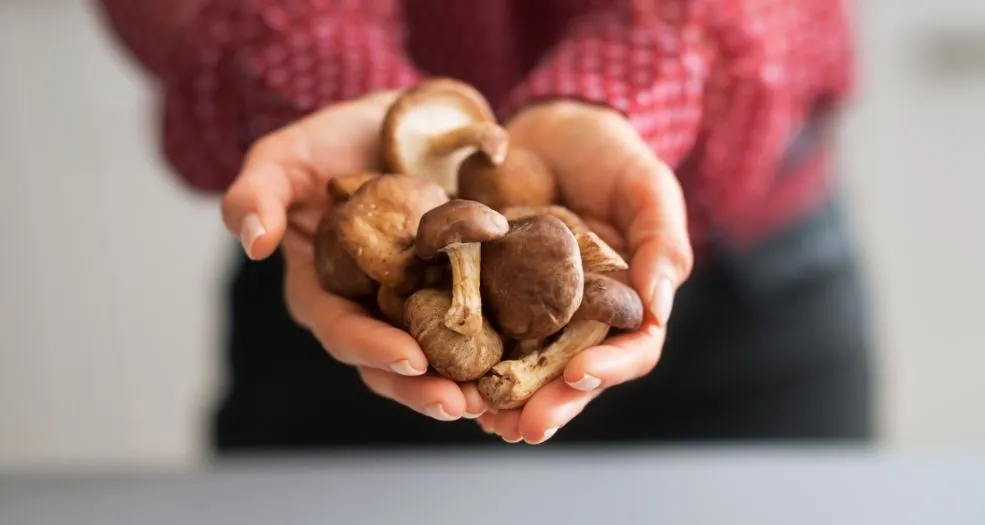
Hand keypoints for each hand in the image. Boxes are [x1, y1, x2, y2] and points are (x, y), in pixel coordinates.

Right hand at [220, 91, 488, 422]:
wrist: (392, 118)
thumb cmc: (327, 141)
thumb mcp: (282, 159)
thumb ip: (257, 195)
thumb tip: (254, 242)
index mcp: (324, 290)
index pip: (342, 329)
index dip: (372, 348)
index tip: (409, 360)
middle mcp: (373, 307)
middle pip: (394, 360)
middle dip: (424, 387)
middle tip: (459, 404)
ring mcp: (419, 300)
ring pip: (441, 353)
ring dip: (466, 379)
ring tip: (497, 399)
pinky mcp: (460, 285)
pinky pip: (482, 320)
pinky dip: (503, 342)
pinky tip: (530, 357)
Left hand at [474, 100, 693, 442]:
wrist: (549, 126)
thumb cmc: (609, 154)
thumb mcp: (646, 185)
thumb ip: (661, 240)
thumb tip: (657, 305)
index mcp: (626, 301)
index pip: (631, 349)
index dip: (609, 368)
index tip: (580, 375)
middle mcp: (580, 317)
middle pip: (572, 374)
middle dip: (550, 404)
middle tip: (523, 427)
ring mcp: (532, 309)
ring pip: (522, 366)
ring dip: (504, 398)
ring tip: (481, 418)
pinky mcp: (487, 291)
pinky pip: (476, 331)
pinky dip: (463, 357)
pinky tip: (443, 374)